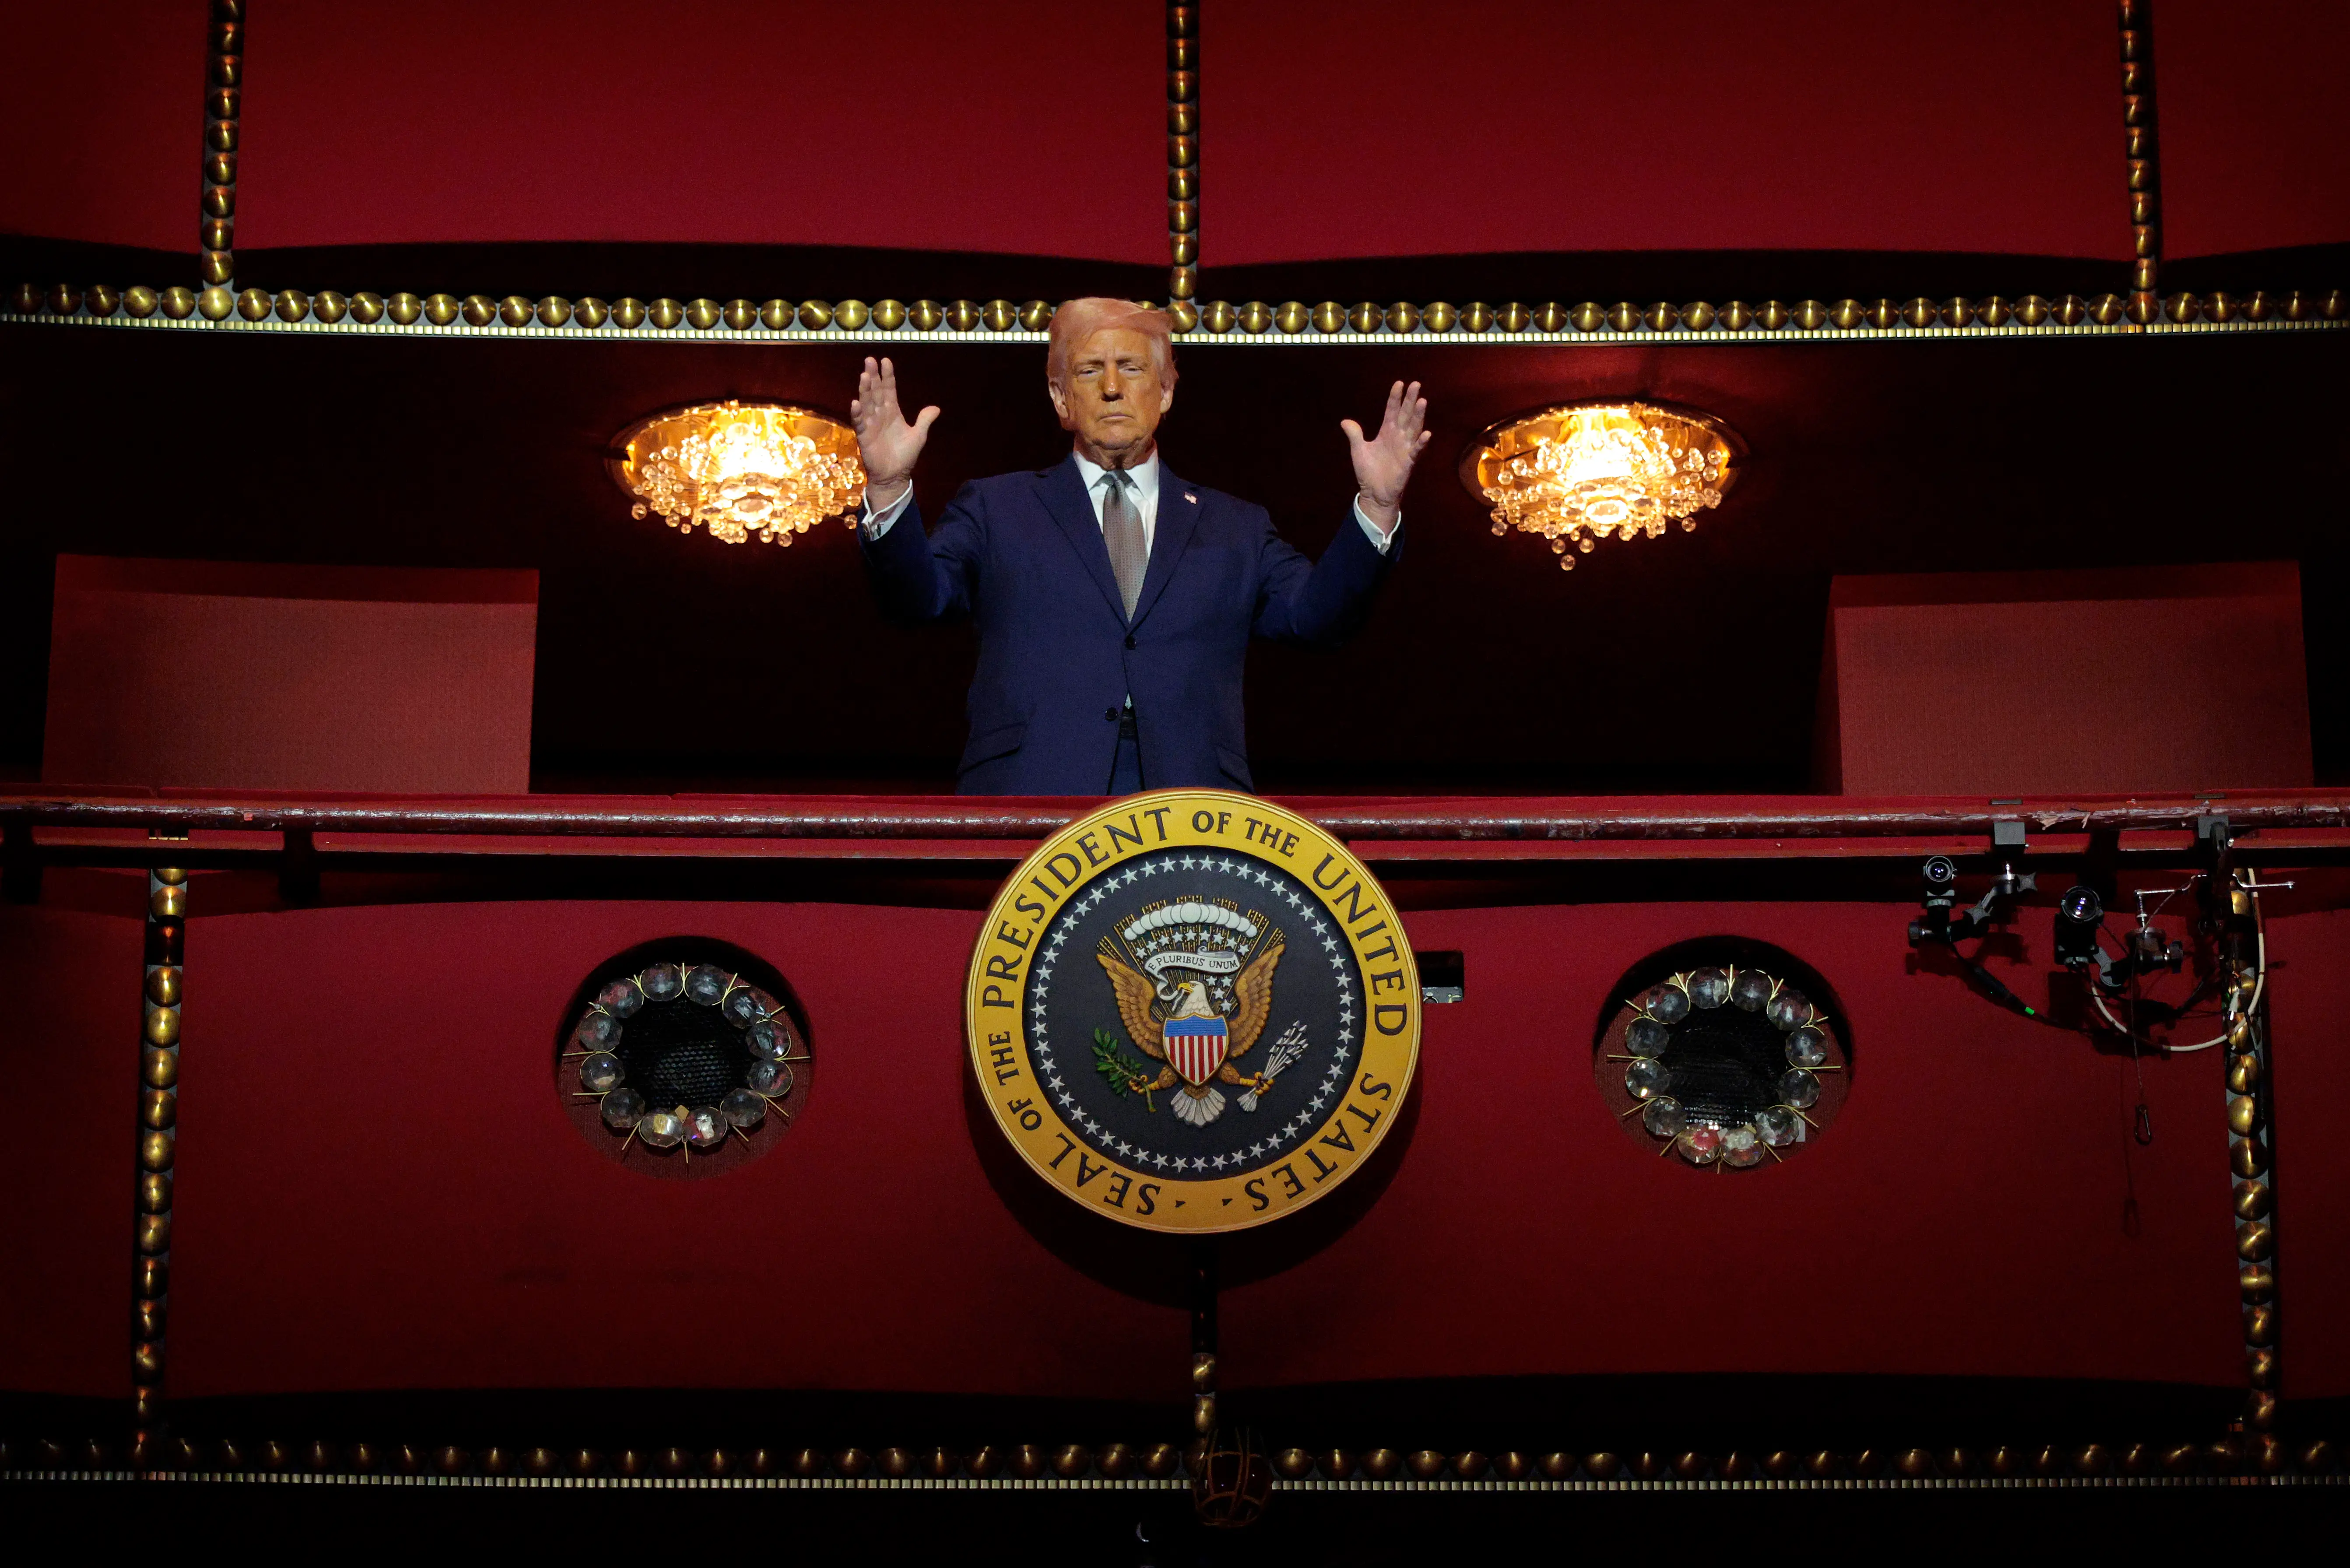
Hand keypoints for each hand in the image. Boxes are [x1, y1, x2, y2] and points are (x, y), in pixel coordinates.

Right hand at [849, 356, 939, 504]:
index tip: (885, 361)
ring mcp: (870, 424)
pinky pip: (859, 422)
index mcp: (892, 412)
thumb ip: (924, 420)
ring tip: (864, 375)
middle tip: (869, 360)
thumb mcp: (918, 435)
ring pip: (866, 403)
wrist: (895, 475)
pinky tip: (855, 403)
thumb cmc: (905, 455)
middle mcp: (880, 414)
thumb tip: (936, 408)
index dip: (888, 376)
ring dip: (865, 390)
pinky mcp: (863, 435)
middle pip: (875, 391)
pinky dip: (857, 413)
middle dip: (873, 376)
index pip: (889, 389)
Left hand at [1341, 380, 1429, 530]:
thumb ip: (1355, 435)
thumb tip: (1344, 421)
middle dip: (1410, 400)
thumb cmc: (1368, 471)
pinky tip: (1426, 433)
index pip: (1392, 410)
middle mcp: (1398, 436)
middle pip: (1406, 414)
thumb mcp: (1359, 450)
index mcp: (1386, 432)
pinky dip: (1421, 442)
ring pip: (1414, 428)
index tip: (1399, 383)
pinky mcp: (1408, 461)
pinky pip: (1416, 450)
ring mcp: (1405, 448)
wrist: (1373, 493)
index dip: (1395, 398)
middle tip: (1416, 384)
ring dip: (1418, 415)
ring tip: (1422, 401)